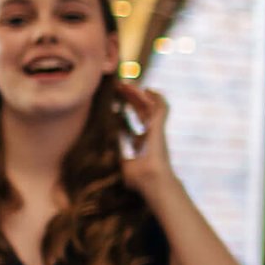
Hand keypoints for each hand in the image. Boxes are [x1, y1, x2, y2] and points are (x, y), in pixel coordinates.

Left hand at [117, 82, 176, 199]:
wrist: (151, 181)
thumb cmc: (137, 177)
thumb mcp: (120, 161)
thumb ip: (115, 152)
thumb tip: (102, 145)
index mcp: (141, 142)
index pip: (134, 121)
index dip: (125, 110)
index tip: (113, 102)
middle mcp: (150, 133)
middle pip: (141, 110)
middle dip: (130, 98)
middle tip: (119, 87)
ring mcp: (156, 130)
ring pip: (150, 106)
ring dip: (139, 94)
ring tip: (128, 84)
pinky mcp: (160, 127)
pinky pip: (162, 108)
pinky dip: (157, 98)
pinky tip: (148, 89)